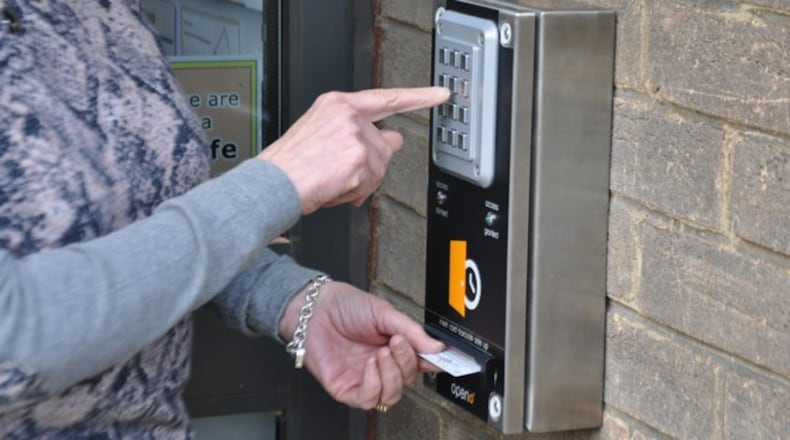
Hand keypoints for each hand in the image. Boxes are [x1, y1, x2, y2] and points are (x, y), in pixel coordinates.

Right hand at [258, 87, 449, 214]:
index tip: (439, 95)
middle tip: (344, 172)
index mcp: (337, 104)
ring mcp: (356, 137)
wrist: (273, 183)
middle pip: (386, 144)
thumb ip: (355, 132)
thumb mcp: (319, 132)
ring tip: (331, 181)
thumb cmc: (290, 164)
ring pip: (379, 168)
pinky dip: (353, 192)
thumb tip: (390, 140)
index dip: (418, 97)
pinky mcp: (359, 159)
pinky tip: (333, 188)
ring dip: (359, 182)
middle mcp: (349, 115)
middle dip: (373, 164)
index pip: (386, 98)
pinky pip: (370, 184)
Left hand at [279, 281, 444, 409]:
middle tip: (396, 342)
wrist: (314, 308)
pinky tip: (371, 364)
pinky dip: (375, 383)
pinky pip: (369, 399)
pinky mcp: (348, 389)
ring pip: (392, 395)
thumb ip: (411, 331)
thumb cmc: (345, 307)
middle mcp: (383, 365)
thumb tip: (437, 347)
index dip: (435, 363)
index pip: (422, 362)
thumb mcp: (383, 312)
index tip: (446, 359)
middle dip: (406, 361)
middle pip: (409, 380)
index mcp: (395, 347)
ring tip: (381, 352)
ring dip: (391, 374)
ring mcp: (366, 378)